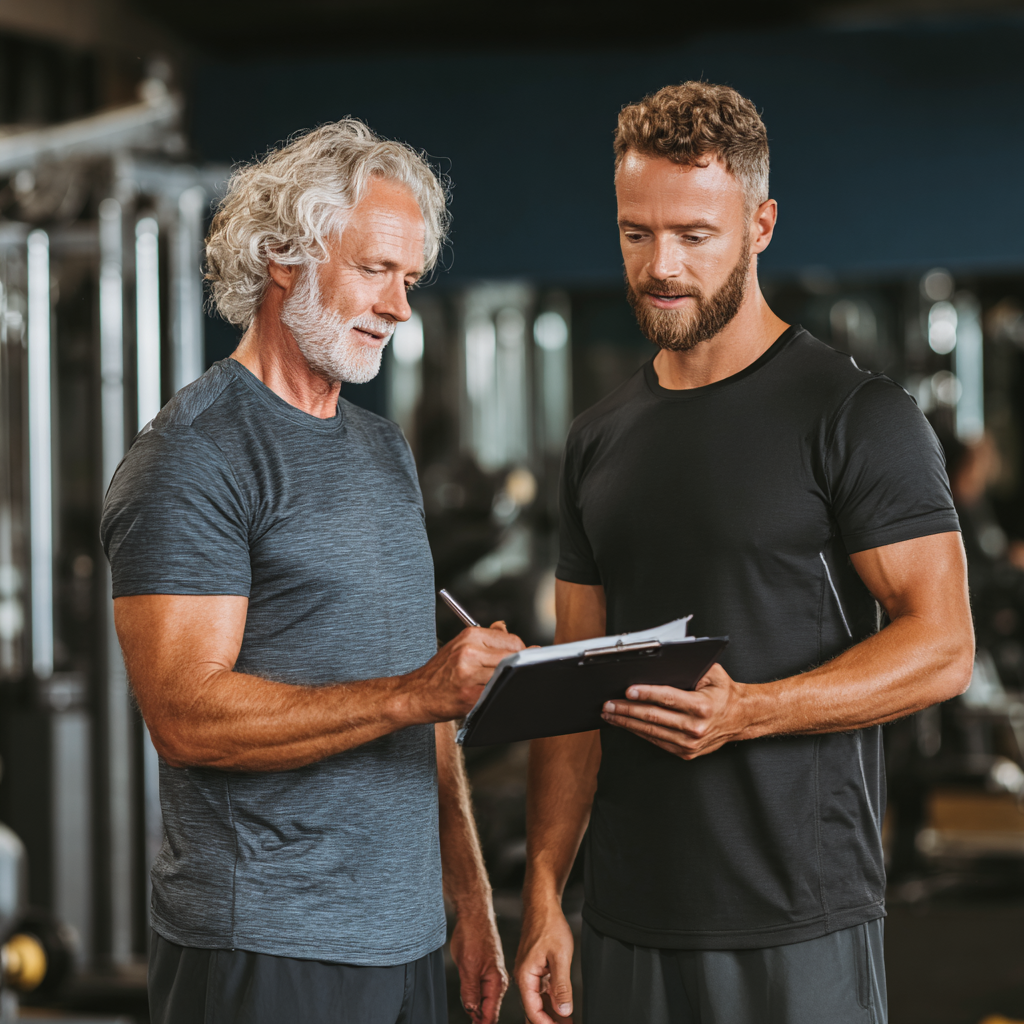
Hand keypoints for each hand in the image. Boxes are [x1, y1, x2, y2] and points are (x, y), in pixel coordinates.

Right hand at [407, 624, 523, 722]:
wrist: (415, 694)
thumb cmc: (439, 673)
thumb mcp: (461, 646)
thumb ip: (489, 639)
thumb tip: (513, 633)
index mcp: (470, 636)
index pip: (512, 640)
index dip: (522, 653)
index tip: (522, 661)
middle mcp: (469, 651)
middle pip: (513, 657)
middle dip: (517, 669)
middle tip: (512, 676)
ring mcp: (469, 673)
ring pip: (506, 675)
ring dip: (508, 682)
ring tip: (498, 686)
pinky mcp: (469, 694)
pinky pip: (496, 693)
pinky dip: (499, 696)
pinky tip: (490, 696)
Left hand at [449, 910, 507, 1023]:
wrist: (474, 915)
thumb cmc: (474, 935)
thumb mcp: (468, 967)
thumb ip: (470, 991)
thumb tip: (472, 1011)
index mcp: (497, 982)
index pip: (490, 1014)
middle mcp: (497, 981)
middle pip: (488, 1010)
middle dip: (478, 1020)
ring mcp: (491, 975)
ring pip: (484, 1001)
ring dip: (476, 1009)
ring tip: (469, 1018)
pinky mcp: (485, 970)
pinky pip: (481, 990)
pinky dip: (475, 998)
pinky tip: (468, 1000)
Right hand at [515, 898, 575, 1023]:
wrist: (543, 905)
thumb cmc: (548, 925)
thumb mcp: (560, 957)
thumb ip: (561, 986)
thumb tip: (564, 1011)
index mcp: (525, 976)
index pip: (533, 1010)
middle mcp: (524, 977)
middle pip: (534, 1009)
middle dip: (548, 1021)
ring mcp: (530, 972)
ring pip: (539, 1001)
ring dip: (552, 1013)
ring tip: (567, 1022)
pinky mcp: (536, 968)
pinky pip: (542, 990)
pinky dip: (552, 1000)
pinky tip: (563, 1006)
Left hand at [600, 662, 750, 758]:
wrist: (740, 718)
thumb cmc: (723, 693)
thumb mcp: (713, 674)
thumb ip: (690, 668)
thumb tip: (663, 665)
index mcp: (702, 707)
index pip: (668, 699)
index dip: (646, 694)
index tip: (627, 691)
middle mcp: (696, 728)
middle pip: (654, 718)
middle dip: (628, 710)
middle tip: (608, 704)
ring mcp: (690, 744)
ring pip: (652, 732)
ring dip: (628, 723)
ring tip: (610, 715)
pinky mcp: (686, 753)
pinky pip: (657, 742)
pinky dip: (639, 732)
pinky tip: (626, 725)